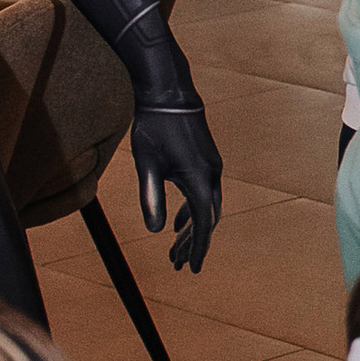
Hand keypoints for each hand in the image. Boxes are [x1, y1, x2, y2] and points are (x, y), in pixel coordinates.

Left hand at [132, 100, 222, 273]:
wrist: (169, 92)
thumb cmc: (155, 126)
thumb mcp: (147, 164)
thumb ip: (151, 198)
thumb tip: (155, 231)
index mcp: (200, 179)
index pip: (204, 224)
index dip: (198, 249)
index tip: (192, 268)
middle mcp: (212, 176)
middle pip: (207, 220)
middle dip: (193, 244)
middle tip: (177, 265)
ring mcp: (211, 168)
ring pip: (206, 208)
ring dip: (191, 230)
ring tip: (175, 249)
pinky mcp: (205, 161)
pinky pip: (203, 195)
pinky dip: (192, 212)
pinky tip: (176, 222)